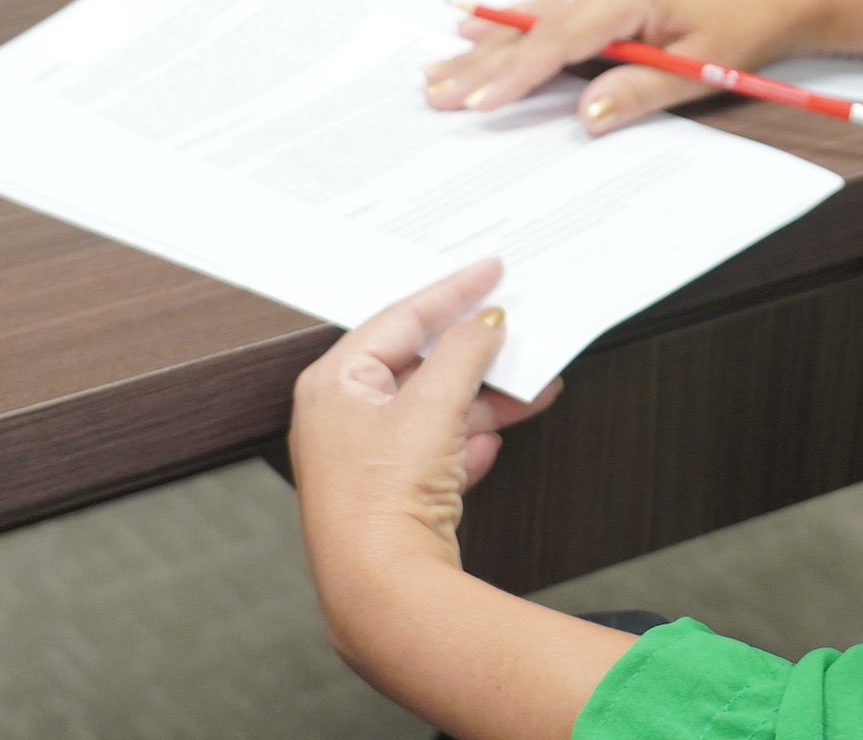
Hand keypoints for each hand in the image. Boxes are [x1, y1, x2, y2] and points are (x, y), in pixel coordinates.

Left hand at [290, 260, 560, 599]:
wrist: (383, 592)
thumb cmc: (382, 501)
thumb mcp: (432, 407)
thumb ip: (463, 353)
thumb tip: (484, 324)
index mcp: (333, 383)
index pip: (399, 318)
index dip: (452, 292)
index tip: (490, 270)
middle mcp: (340, 417)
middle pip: (419, 364)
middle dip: (475, 357)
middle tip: (516, 333)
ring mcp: (363, 458)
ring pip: (434, 410)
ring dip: (482, 402)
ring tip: (529, 391)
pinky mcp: (388, 493)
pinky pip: (436, 450)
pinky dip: (468, 442)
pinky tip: (493, 442)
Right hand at [426, 0, 830, 134]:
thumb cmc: (749, 22)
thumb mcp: (699, 67)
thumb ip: (637, 91)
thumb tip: (584, 115)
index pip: (556, 40)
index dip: (513, 75)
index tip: (476, 102)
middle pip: (531, 27)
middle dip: (480, 62)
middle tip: (431, 90)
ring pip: (534, 18)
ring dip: (487, 46)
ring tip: (438, 67)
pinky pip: (553, 13)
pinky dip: (515, 31)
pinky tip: (479, 29)